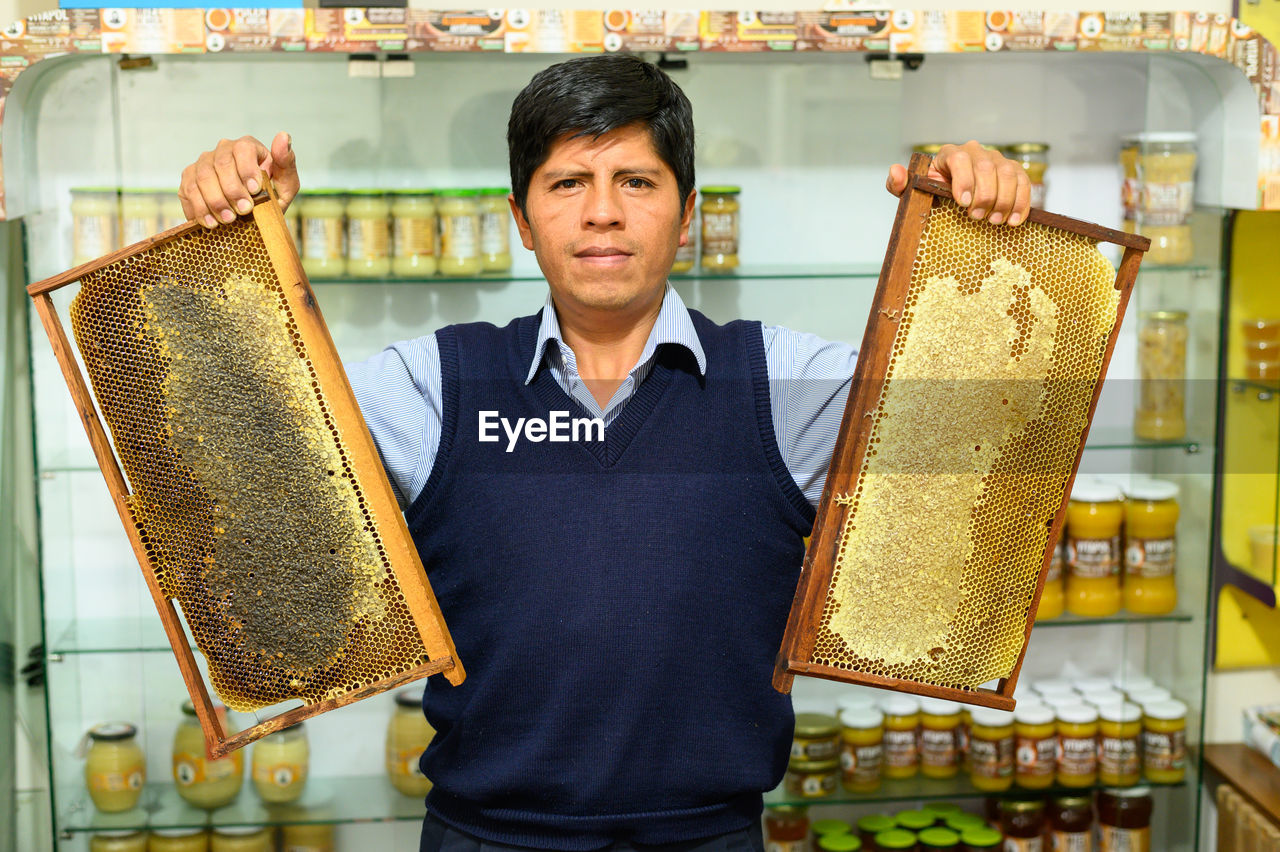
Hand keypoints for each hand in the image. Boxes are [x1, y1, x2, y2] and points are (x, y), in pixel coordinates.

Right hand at [178, 131, 298, 228]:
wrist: (253, 214)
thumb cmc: (271, 195)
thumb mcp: (286, 183)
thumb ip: (286, 162)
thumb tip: (283, 136)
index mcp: (247, 146)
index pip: (243, 149)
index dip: (247, 169)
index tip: (255, 190)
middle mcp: (222, 150)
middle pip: (221, 165)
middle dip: (232, 190)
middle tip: (244, 210)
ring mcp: (203, 163)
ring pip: (203, 178)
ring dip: (215, 201)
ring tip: (228, 220)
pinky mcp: (189, 179)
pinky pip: (188, 191)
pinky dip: (199, 209)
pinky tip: (210, 223)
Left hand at [885, 140, 1030, 226]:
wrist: (953, 194)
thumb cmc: (931, 192)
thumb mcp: (913, 191)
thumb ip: (899, 184)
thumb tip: (896, 172)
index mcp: (949, 154)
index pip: (960, 159)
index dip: (964, 180)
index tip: (963, 203)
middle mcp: (975, 151)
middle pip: (986, 167)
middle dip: (984, 194)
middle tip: (977, 218)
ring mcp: (996, 160)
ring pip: (1008, 173)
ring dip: (1004, 199)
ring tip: (994, 222)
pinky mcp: (1012, 171)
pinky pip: (1023, 182)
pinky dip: (1021, 201)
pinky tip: (1014, 220)